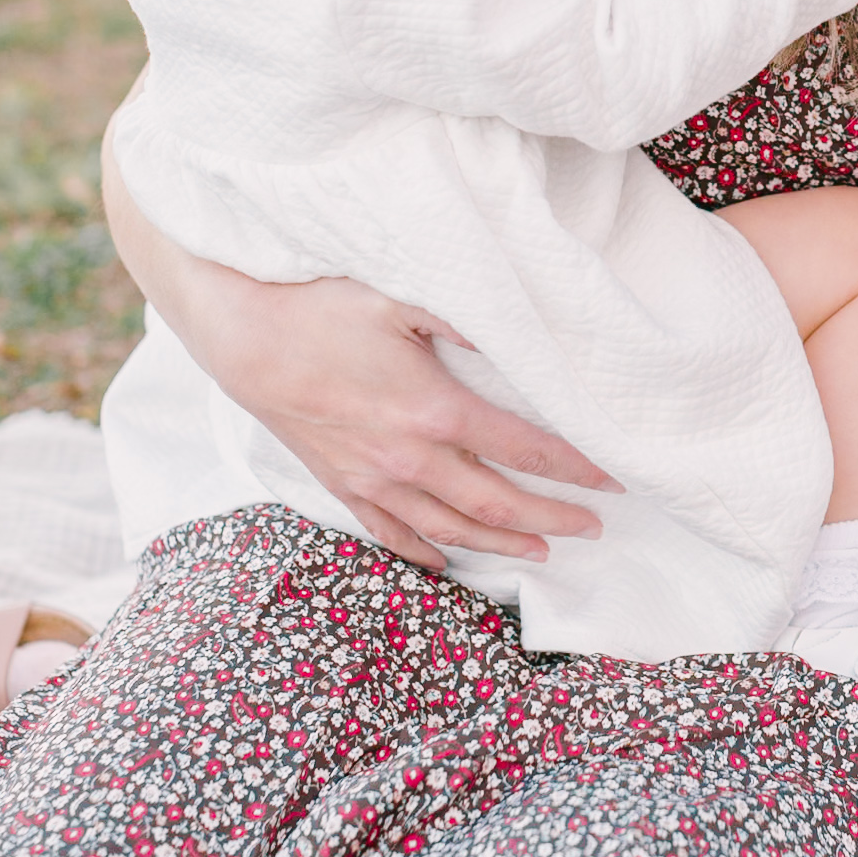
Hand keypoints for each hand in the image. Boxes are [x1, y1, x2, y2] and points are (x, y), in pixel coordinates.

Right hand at [104, 113, 619, 571]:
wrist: (244, 336)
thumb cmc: (323, 306)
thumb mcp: (402, 296)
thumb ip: (469, 317)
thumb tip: (523, 333)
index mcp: (435, 409)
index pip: (524, 450)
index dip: (574, 468)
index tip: (614, 480)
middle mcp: (408, 458)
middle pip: (496, 502)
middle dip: (551, 517)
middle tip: (594, 528)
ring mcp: (372, 478)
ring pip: (450, 528)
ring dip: (501, 542)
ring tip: (543, 550)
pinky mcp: (341, 483)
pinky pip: (391, 532)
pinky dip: (427, 550)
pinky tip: (450, 560)